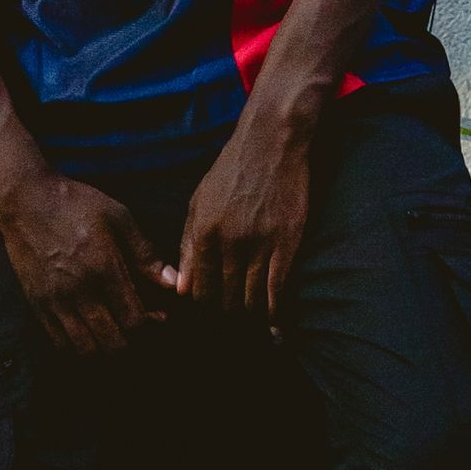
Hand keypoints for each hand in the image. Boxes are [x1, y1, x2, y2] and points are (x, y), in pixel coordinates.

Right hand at [0, 165, 179, 356]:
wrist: (25, 199)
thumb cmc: (75, 203)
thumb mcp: (118, 217)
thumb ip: (146, 253)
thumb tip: (173, 282)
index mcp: (104, 267)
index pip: (134, 320)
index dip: (151, 326)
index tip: (156, 317)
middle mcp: (79, 290)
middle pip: (112, 343)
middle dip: (132, 343)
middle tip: (137, 330)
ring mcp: (55, 301)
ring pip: (86, 350)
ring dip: (105, 350)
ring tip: (114, 335)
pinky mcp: (37, 305)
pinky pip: (60, 344)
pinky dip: (78, 348)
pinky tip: (89, 333)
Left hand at [177, 118, 311, 321]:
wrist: (271, 142)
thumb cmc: (231, 170)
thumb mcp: (199, 201)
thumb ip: (189, 245)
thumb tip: (182, 289)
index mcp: (205, 232)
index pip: (199, 291)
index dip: (204, 309)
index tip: (211, 315)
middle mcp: (230, 243)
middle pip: (225, 302)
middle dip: (227, 318)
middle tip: (232, 326)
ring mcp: (260, 245)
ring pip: (251, 302)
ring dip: (251, 319)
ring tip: (252, 326)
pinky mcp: (287, 245)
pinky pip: (278, 292)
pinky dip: (276, 315)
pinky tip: (276, 327)